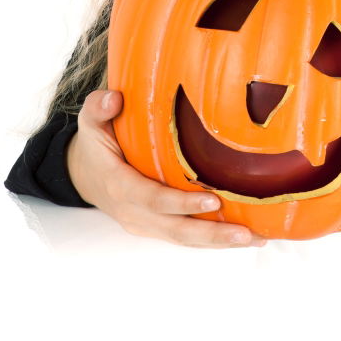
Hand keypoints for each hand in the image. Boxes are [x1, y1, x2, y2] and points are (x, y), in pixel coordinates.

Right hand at [66, 89, 267, 248]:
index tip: (213, 201)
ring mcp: (145, 224)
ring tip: (256, 239)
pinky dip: (213, 240)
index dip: (181, 203)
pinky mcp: (156, 228)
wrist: (84, 175)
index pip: (152, 198)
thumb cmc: (95, 144)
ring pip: (183, 238)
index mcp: (118, 185)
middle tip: (246, 234)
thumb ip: (98, 108)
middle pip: (175, 229)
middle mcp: (133, 212)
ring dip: (219, 242)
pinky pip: (185, 237)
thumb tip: (113, 98)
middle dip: (211, 234)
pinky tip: (244, 237)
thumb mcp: (90, 122)